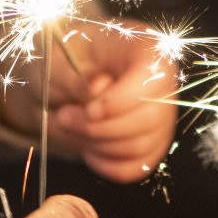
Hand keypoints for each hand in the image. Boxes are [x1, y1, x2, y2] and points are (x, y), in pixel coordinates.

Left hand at [0, 22, 176, 182]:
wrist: (58, 84)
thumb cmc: (60, 62)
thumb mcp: (56, 59)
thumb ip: (74, 75)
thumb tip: (96, 91)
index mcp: (144, 48)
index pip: (153, 75)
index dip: (123, 99)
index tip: (90, 110)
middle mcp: (161, 83)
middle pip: (149, 118)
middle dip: (100, 127)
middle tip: (65, 117)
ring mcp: (160, 118)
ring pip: (140, 147)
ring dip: (96, 145)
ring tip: (71, 126)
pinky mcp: (150, 147)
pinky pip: (134, 168)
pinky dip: (105, 165)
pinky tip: (87, 146)